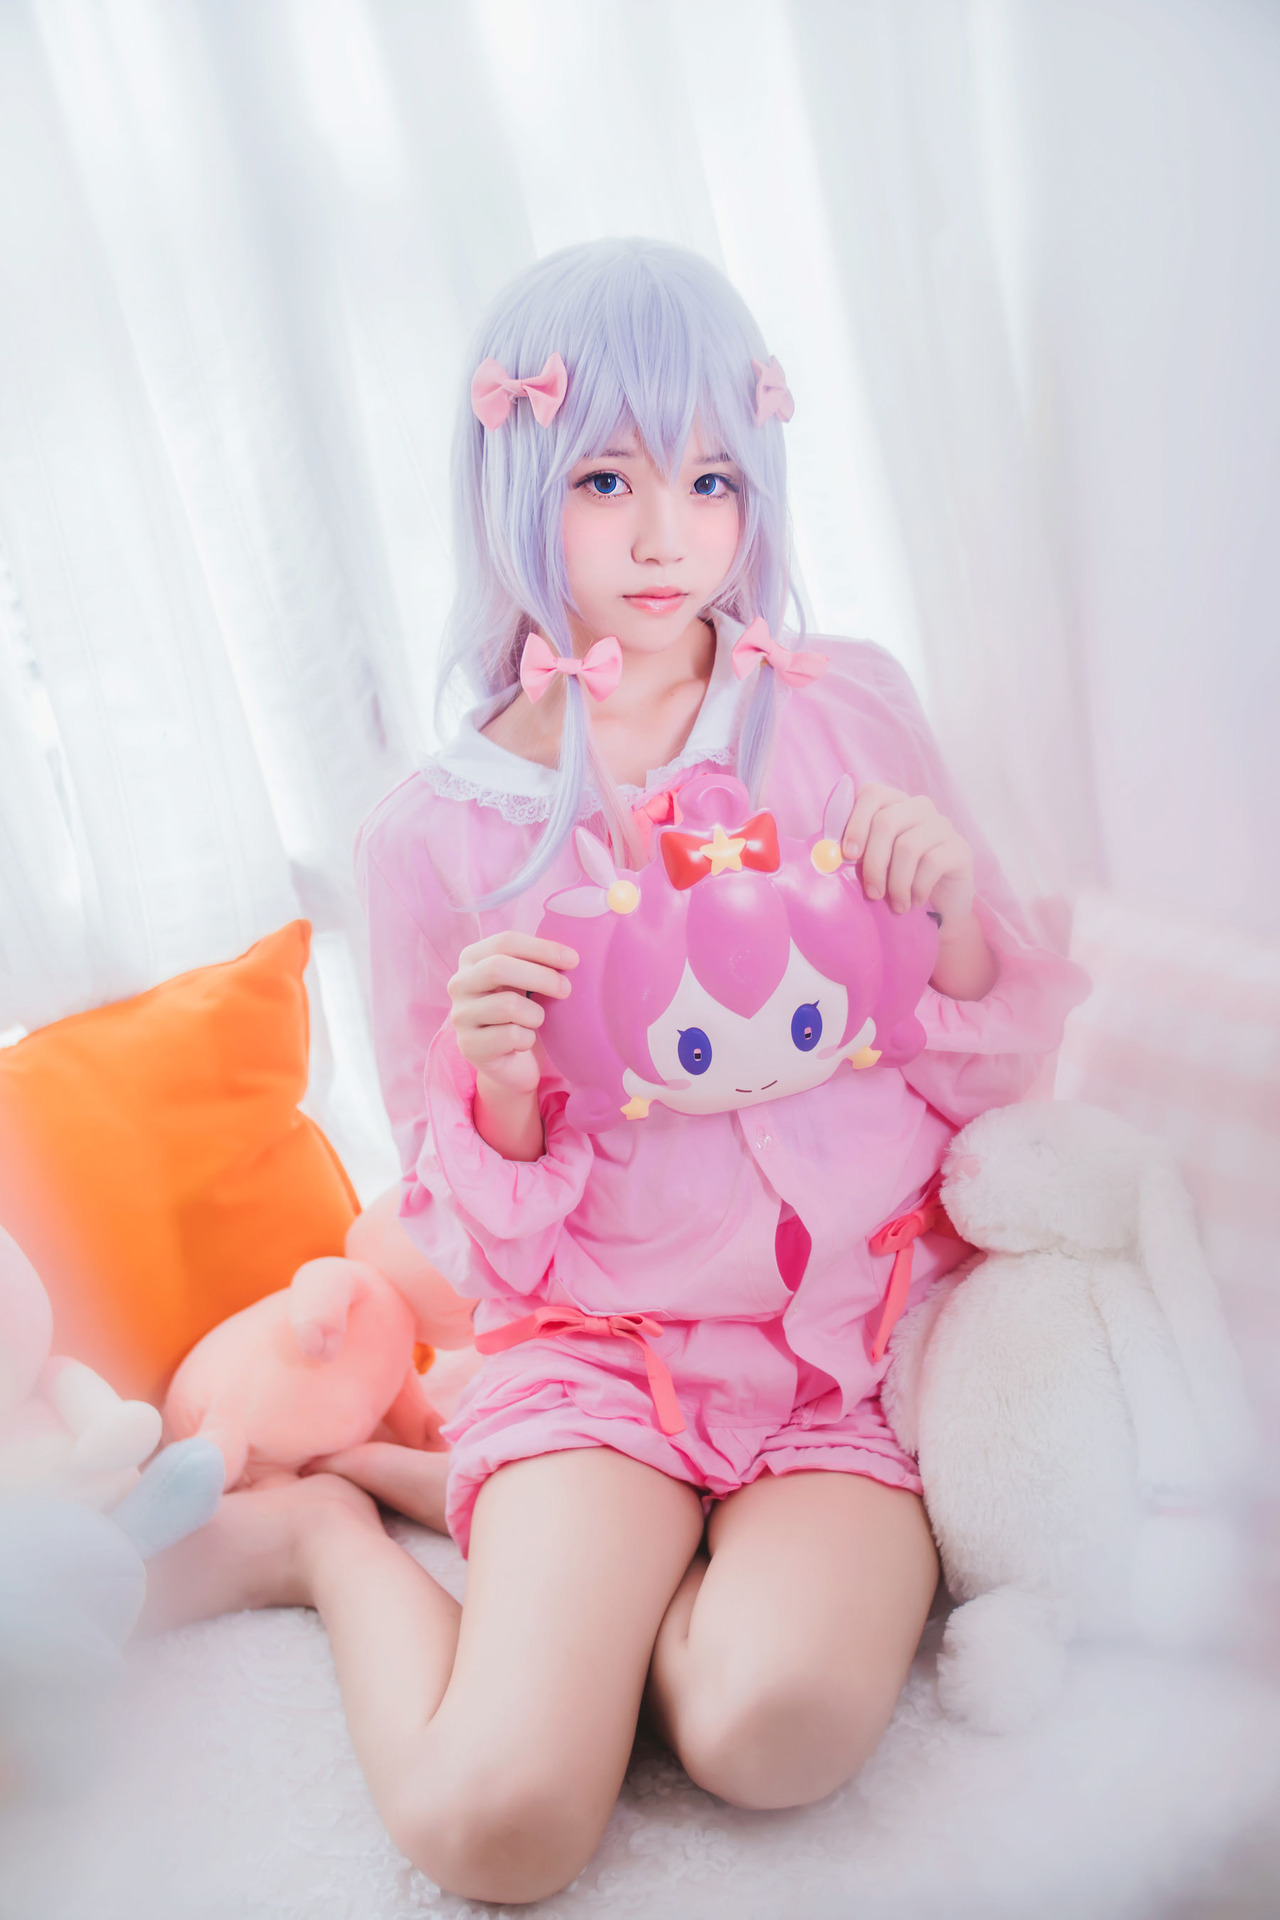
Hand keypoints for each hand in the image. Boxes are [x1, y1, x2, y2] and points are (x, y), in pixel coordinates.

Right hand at [447, 930, 577, 1095]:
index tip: (573, 959)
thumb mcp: (528, 981)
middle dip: (541, 977)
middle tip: (566, 989)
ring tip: (536, 1022)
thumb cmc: (524, 1013)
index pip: (505, 942)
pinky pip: (511, 1036)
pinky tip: (523, 1043)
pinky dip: (528, 1039)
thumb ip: (538, 962)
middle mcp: (459, 984)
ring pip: (508, 1005)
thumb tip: (569, 955)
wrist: (513, 1062)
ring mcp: (460, 1016)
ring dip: (536, 1015)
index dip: (541, 948)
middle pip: (498, 968)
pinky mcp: (469, 1046)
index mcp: (472, 958)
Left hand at [840, 783, 974, 929]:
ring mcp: (942, 826)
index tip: (848, 855)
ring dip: (896, 882)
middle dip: (873, 863)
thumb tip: (828, 855)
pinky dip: (917, 888)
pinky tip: (914, 901)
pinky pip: (931, 863)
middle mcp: (920, 808)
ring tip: (895, 904)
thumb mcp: (874, 865)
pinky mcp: (960, 848)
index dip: (855, 822)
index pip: (871, 793)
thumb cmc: (899, 884)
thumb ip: (854, 853)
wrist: (940, 910)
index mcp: (894, 804)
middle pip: (886, 822)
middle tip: (871, 893)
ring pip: (907, 846)